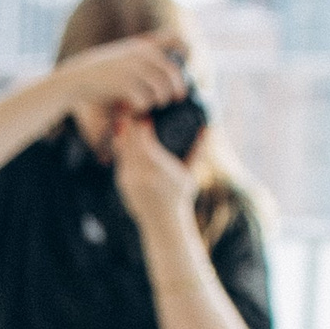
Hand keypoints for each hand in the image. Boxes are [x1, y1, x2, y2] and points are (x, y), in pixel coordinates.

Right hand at [55, 32, 184, 123]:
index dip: (185, 51)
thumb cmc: (98, 70)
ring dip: (160, 100)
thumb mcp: (121, 54)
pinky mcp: (124, 86)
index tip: (185, 62)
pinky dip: (143, 108)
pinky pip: (145, 100)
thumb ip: (141, 57)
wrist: (74, 78)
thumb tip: (163, 68)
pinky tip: (137, 109)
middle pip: (172, 72)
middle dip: (178, 87)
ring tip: (153, 104)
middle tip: (176, 98)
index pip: (175, 40)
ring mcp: (134, 70)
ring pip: (161, 88)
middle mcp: (141, 54)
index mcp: (142, 45)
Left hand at [108, 110, 198, 237]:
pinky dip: (121, 146)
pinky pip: (119, 159)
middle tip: (132, 106)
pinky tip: (123, 136)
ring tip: (125, 116)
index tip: (147, 110)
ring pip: (120, 149)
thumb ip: (199, 149)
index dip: (142, 120)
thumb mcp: (191, 172)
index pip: (143, 136)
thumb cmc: (180, 197)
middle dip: (129, 121)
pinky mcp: (122, 183)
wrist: (163, 222)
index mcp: (156, 166)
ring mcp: (127, 178)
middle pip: (128, 139)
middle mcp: (138, 172)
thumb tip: (209, 127)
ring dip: (123, 132)